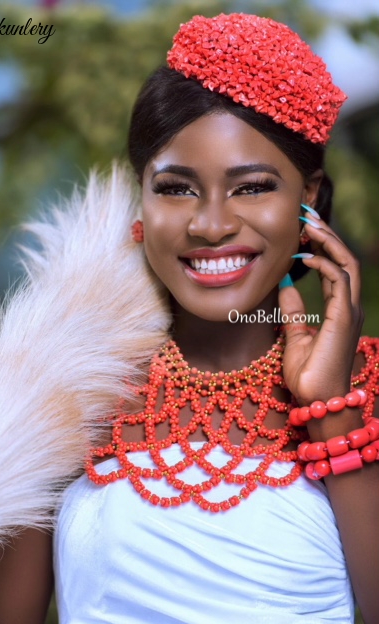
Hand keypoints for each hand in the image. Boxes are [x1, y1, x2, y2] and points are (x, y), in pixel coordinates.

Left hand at [278, 212, 363, 405]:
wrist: (315, 400)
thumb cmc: (307, 374)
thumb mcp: (294, 335)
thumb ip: (292, 310)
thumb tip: (282, 285)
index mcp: (339, 309)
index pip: (334, 268)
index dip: (321, 246)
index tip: (303, 229)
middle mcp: (348, 307)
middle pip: (344, 259)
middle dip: (327, 234)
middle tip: (306, 215)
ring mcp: (349, 311)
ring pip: (347, 264)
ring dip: (328, 241)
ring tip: (308, 224)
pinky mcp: (343, 318)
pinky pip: (340, 281)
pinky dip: (324, 265)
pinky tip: (304, 257)